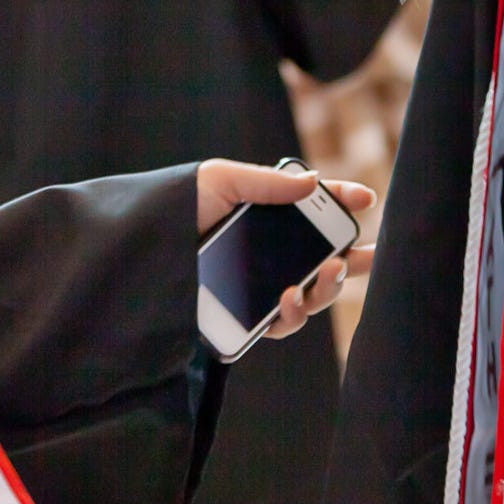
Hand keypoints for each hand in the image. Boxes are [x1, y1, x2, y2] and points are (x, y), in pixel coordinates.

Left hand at [192, 159, 378, 342]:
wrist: (137, 253)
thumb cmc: (174, 208)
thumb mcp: (220, 181)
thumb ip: (267, 183)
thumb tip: (313, 182)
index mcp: (266, 214)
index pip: (315, 210)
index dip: (343, 204)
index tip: (366, 200)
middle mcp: (269, 254)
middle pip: (324, 259)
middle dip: (352, 258)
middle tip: (365, 254)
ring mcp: (260, 287)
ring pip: (311, 295)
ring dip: (329, 287)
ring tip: (329, 273)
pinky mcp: (247, 317)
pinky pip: (282, 323)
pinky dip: (294, 313)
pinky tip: (290, 297)